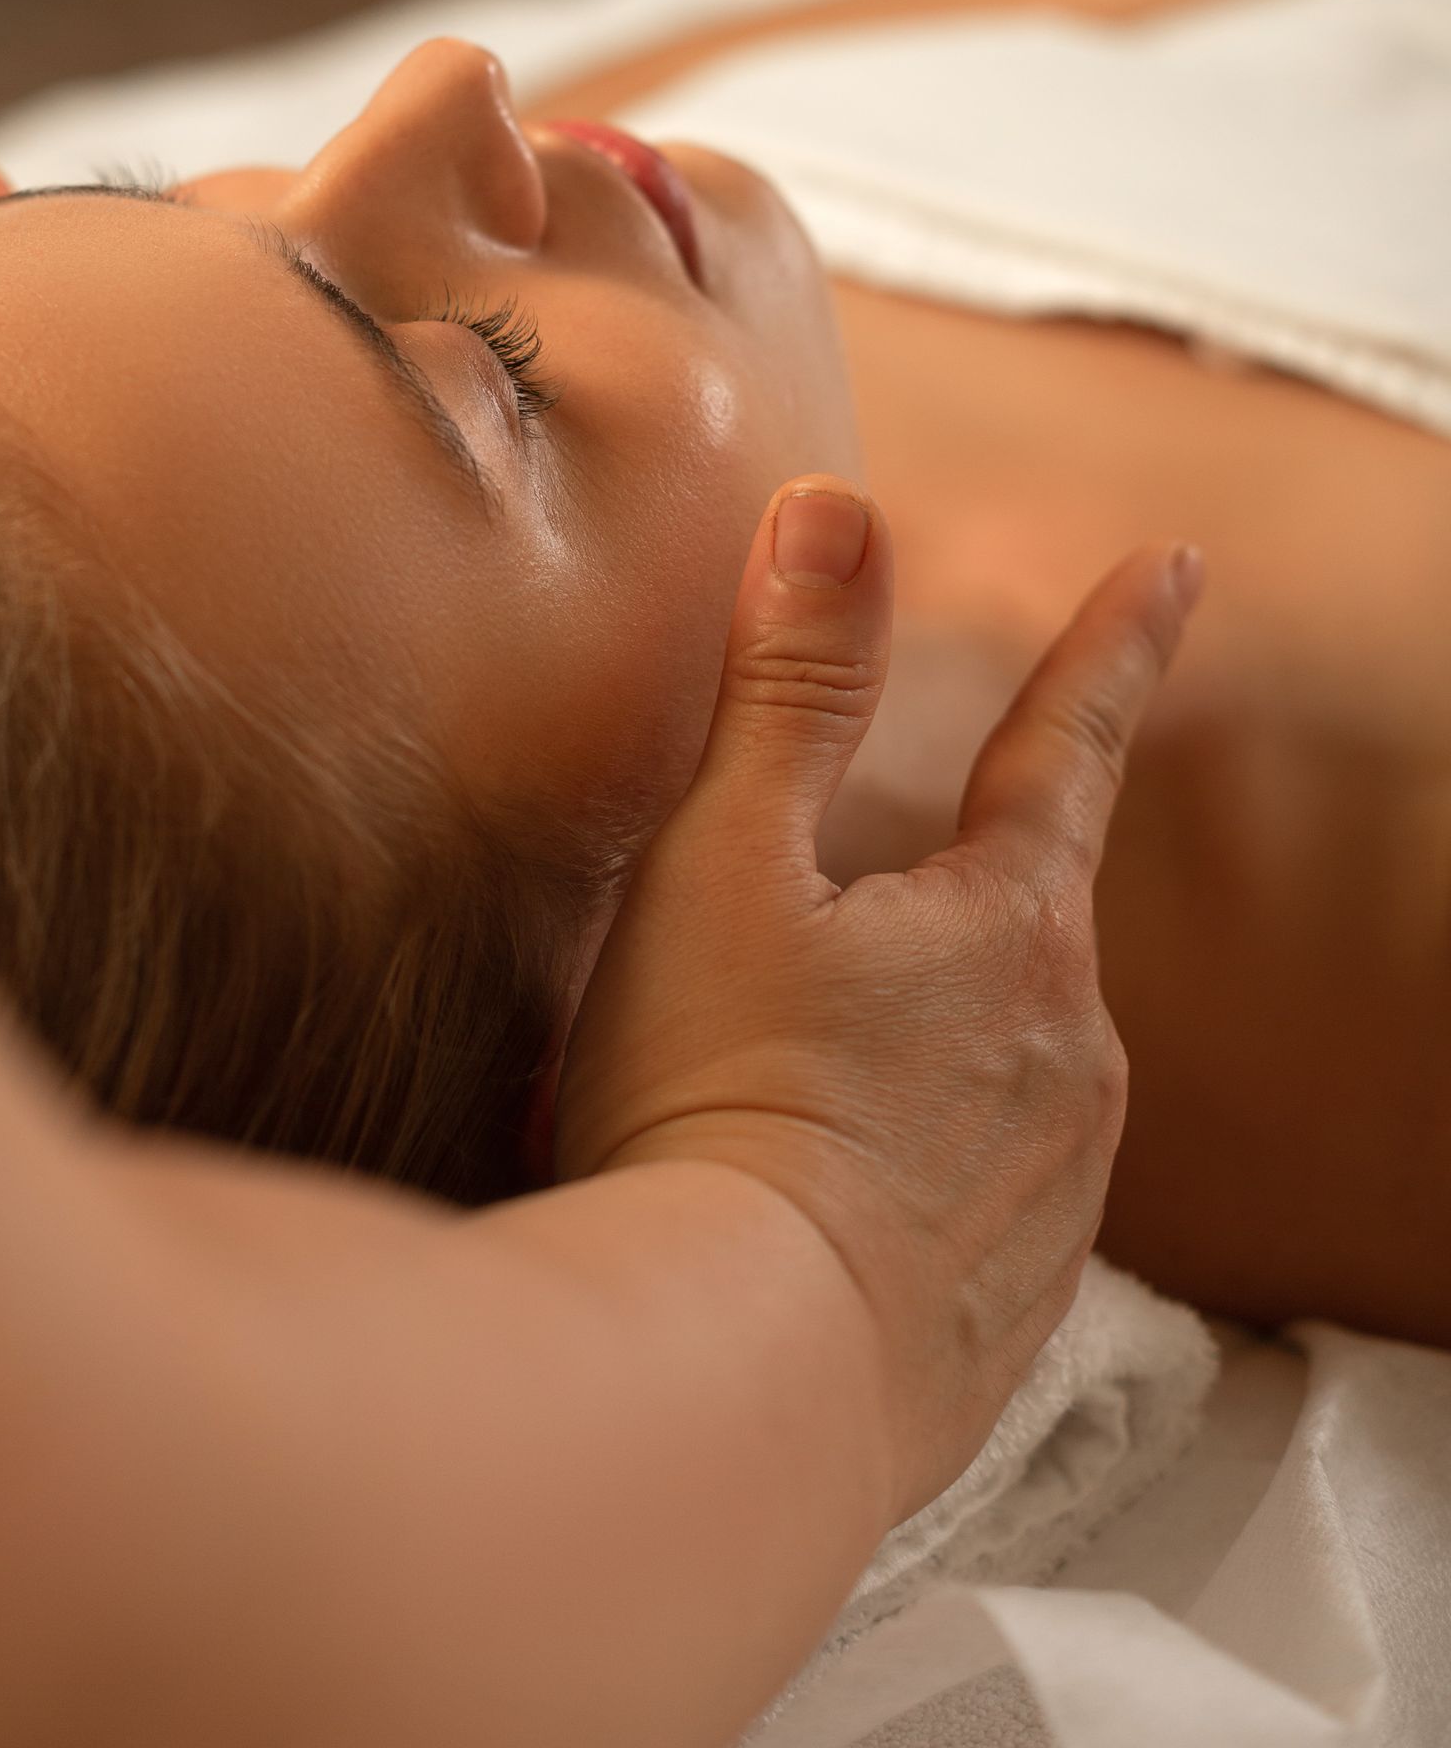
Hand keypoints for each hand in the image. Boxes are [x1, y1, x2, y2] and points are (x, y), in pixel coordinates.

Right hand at [553, 479, 1200, 1522]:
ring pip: (1002, 1065)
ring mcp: (1055, 1196)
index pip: (1067, 743)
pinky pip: (978, 1197)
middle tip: (827, 933)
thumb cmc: (712, 1100)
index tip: (1177, 566)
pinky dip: (915, 1175)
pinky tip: (823, 1206)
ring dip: (922, 1051)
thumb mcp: (724, 861)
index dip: (1115, 644)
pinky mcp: (1012, 1314)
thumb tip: (835, 504)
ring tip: (792, 1090)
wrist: (730, 1385)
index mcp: (1009, 927)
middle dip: (949, 901)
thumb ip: (788, 685)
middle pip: (1019, 922)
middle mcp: (1070, 1056)